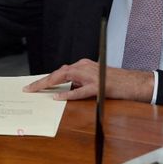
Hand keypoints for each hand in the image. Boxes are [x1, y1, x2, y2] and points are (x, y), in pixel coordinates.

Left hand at [23, 58, 154, 102]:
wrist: (133, 82)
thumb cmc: (115, 82)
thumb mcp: (93, 80)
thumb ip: (79, 83)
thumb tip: (63, 91)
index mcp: (83, 65)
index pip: (60, 72)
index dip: (45, 79)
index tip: (32, 86)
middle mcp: (85, 67)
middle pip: (59, 73)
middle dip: (42, 81)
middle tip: (28, 89)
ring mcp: (91, 76)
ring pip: (66, 78)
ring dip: (50, 84)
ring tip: (37, 90)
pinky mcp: (98, 86)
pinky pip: (80, 90)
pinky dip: (68, 93)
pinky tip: (58, 97)